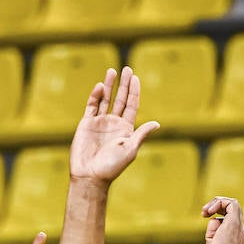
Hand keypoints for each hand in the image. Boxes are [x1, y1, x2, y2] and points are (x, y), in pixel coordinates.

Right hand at [69, 67, 159, 188]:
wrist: (90, 175)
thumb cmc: (112, 165)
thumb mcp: (130, 149)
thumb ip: (141, 134)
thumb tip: (157, 123)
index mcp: (126, 129)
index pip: (132, 105)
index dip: (134, 91)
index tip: (135, 78)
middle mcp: (114, 123)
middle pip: (120, 99)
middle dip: (123, 84)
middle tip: (126, 68)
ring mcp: (100, 122)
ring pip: (105, 99)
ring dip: (109, 85)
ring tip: (112, 71)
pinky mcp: (86, 124)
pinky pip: (92, 106)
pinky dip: (95, 96)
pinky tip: (100, 86)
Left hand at [195, 197, 243, 243]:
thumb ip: (211, 242)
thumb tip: (212, 236)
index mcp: (235, 242)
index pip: (228, 224)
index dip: (216, 220)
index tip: (204, 221)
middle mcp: (240, 234)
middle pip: (232, 212)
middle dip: (217, 207)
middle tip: (203, 213)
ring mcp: (238, 228)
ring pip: (234, 205)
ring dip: (218, 202)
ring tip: (205, 211)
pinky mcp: (234, 223)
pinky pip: (232, 203)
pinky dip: (220, 202)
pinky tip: (210, 210)